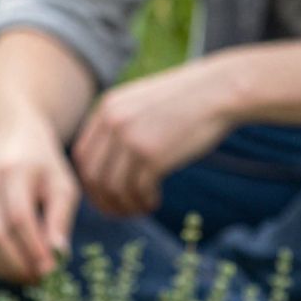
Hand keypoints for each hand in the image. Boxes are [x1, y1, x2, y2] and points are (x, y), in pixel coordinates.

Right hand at [0, 122, 80, 283]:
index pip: (19, 218)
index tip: (49, 270)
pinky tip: (7, 264)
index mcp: (14, 170)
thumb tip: (57, 256)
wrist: (12, 139)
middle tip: (38, 278)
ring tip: (25, 275)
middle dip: (17, 265)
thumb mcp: (63, 187)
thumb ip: (60, 220)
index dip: (33, 249)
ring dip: (2, 269)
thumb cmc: (44, 168)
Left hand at [71, 60, 241, 217]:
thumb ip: (119, 124)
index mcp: (106, 108)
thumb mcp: (141, 101)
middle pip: (92, 176)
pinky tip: (155, 201)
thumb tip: (107, 163)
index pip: (81, 156)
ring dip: (126, 205)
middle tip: (121, 210)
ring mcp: (131, 138)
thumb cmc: (185, 99)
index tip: (105, 195)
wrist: (219, 90)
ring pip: (113, 188)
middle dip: (104, 200)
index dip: (90, 182)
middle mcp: (113, 122)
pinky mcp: (153, 155)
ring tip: (142, 207)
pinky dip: (144, 202)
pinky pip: (138, 190)